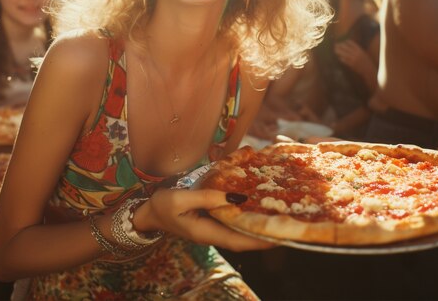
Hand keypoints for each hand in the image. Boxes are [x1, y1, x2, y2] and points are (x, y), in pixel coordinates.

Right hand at [136, 188, 274, 251]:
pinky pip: (233, 220)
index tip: (281, 236)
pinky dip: (245, 214)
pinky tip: (254, 203)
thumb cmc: (163, 206)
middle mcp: (214, 233)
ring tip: (277, 212)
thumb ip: (207, 197)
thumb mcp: (181, 199)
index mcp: (207, 233)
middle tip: (288, 222)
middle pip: (245, 238)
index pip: (240, 241)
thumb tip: (235, 196)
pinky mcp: (212, 220)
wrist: (149, 212)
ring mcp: (214, 228)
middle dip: (266, 233)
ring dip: (257, 223)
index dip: (261, 240)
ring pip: (240, 229)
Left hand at [334, 40, 373, 75]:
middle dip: (340, 46)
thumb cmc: (366, 62)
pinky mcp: (352, 64)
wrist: (369, 70)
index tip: (343, 42)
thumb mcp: (363, 54)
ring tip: (335, 50)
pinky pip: (345, 60)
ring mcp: (354, 59)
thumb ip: (357, 50)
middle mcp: (356, 54)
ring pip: (344, 54)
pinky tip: (339, 57)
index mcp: (360, 50)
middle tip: (336, 45)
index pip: (352, 44)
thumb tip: (350, 47)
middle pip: (346, 48)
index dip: (346, 42)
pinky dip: (342, 58)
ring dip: (339, 51)